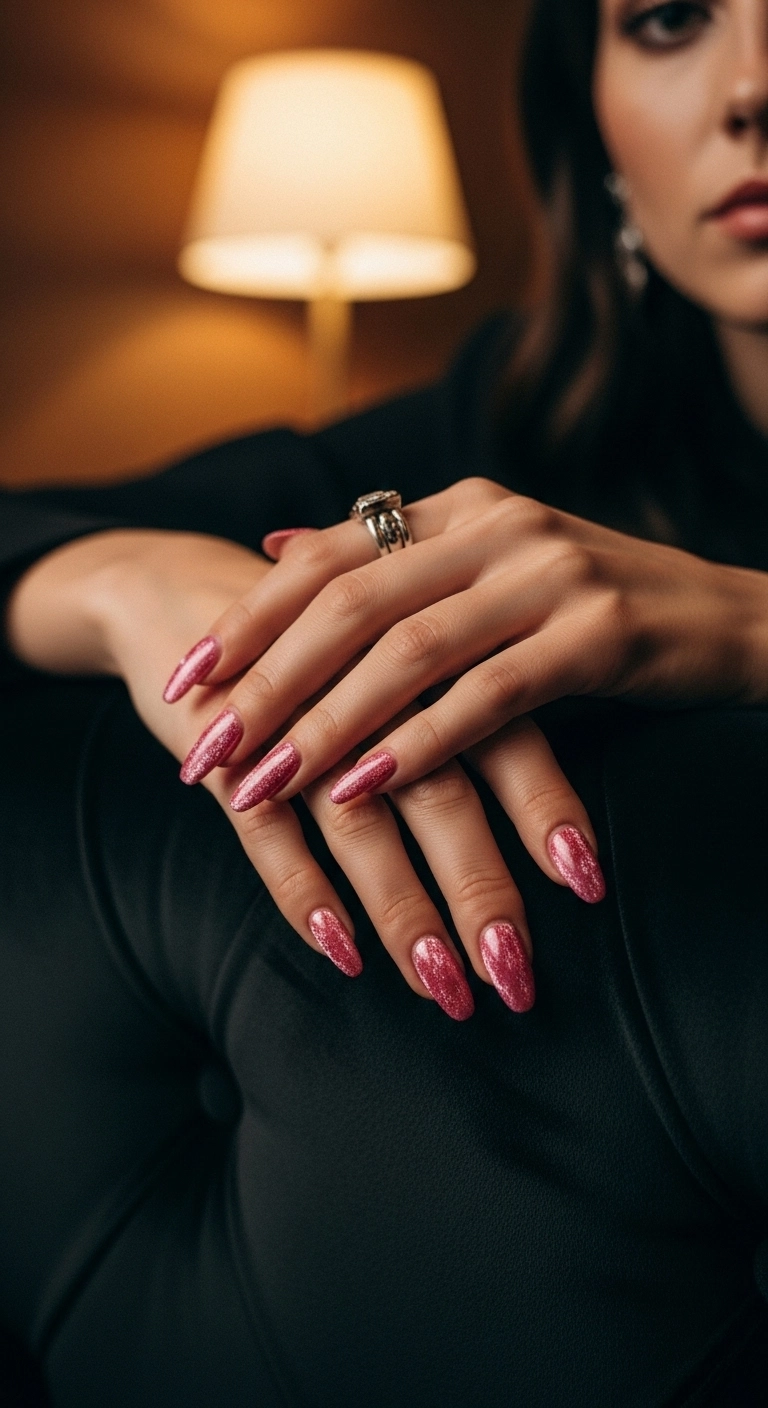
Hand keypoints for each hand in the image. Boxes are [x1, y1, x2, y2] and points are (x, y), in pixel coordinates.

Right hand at [6, 527, 554, 1018]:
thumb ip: (479, 710)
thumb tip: (567, 804)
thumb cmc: (326, 642)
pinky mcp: (222, 749)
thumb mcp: (402, 659)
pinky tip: (342, 950)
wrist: (187, 595)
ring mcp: (291, 719)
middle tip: (517, 974)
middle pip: (438, 792)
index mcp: (427, 654)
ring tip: (442, 988)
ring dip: (403, 910)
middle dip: (479, 889)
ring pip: (359, 824)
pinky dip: (304, 891)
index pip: (503, 735)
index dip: (545, 809)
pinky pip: (267, 830)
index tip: (588, 883)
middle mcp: (368, 686)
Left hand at [173, 477, 767, 818]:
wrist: (732, 620)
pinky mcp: (601, 633)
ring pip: (409, 650)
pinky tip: (365, 787)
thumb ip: (386, 556)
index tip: (183, 676)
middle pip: (350, 602)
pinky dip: (420, 742)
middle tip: (203, 746)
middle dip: (265, 680)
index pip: (327, 554)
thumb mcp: (487, 564)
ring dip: (326, 723)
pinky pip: (490, 694)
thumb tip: (272, 546)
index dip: (247, 617)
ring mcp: (551, 574)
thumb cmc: (596, 608)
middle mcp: (497, 525)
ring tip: (263, 783)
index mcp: (460, 506)